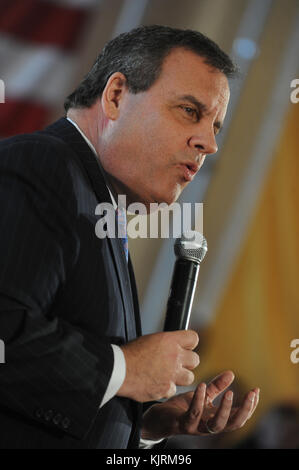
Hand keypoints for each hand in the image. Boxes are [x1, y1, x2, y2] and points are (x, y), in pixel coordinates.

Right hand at [117, 330, 198, 401]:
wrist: (120, 370)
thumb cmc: (130, 354)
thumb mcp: (150, 339)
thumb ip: (166, 343)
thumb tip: (173, 345)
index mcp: (170, 341)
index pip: (193, 339)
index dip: (189, 344)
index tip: (185, 347)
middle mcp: (174, 356)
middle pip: (195, 360)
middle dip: (187, 362)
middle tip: (177, 364)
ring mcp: (172, 374)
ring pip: (190, 377)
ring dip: (181, 377)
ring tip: (169, 375)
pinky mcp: (166, 389)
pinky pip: (173, 390)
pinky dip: (167, 388)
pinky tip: (157, 384)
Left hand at [141, 370, 259, 439]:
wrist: (159, 418)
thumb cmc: (182, 408)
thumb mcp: (203, 395)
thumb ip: (217, 387)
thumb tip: (232, 373)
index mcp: (216, 419)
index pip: (239, 417)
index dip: (250, 406)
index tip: (256, 390)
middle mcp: (209, 426)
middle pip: (233, 425)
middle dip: (244, 410)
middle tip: (250, 394)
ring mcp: (197, 427)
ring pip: (216, 426)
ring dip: (225, 410)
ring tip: (230, 393)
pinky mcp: (183, 424)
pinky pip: (193, 415)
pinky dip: (199, 400)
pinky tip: (202, 386)